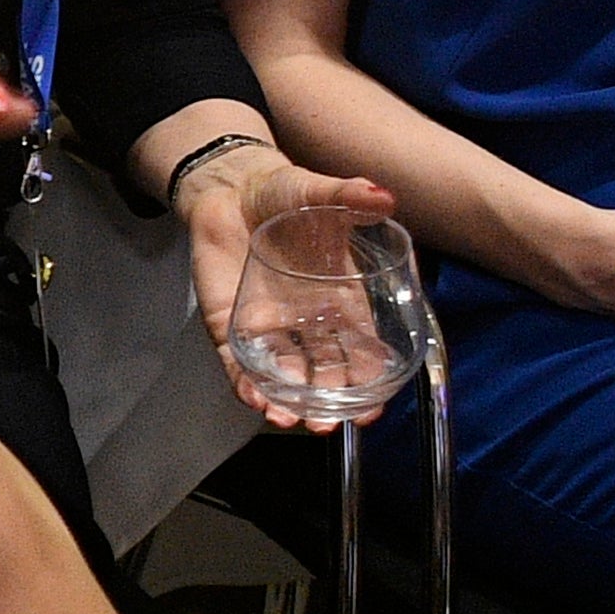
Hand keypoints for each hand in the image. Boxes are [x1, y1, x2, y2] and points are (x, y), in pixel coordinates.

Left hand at [185, 155, 403, 422]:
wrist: (233, 189)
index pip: (361, 350)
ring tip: (288, 420)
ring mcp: (270, 327)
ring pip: (282, 375)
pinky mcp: (230, 325)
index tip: (371, 408)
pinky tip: (253, 399)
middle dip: (327, 403)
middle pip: (323, 373)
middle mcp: (309, 322)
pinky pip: (239, 363)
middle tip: (327, 424)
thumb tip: (383, 197)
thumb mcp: (321, 192)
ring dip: (286, 402)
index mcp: (341, 299)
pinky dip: (245, 384)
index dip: (368, 381)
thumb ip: (349, 196)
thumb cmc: (286, 195)